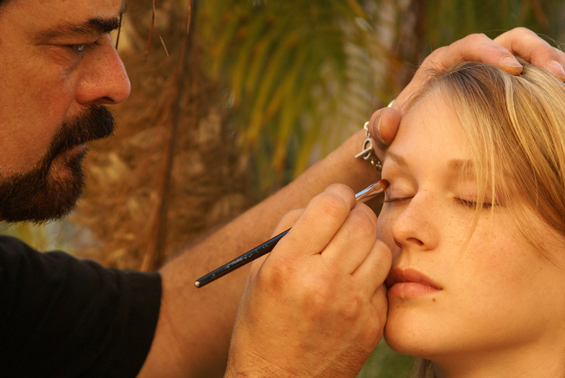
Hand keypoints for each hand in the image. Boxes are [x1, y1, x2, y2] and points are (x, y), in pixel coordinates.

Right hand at [225, 184, 390, 377]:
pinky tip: (354, 283)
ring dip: (367, 242)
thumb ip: (288, 230)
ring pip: (381, 247)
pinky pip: (384, 280)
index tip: (335, 199)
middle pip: (362, 221)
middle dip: (355, 213)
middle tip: (345, 221)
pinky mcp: (372, 323)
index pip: (331, 204)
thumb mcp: (259, 272)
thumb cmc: (261, 324)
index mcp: (289, 264)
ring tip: (350, 253)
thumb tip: (322, 203)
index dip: (336, 194)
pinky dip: (371, 274)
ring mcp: (352, 304)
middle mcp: (323, 280)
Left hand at [367, 27, 564, 158]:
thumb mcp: (385, 135)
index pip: (470, 44)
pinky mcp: (504, 90)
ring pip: (526, 55)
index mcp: (442, 64)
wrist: (411, 145)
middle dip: (534, 52)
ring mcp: (490, 74)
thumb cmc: (398, 137)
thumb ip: (381, 128)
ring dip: (549, 63)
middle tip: (556, 73)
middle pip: (508, 41)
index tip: (512, 70)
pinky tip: (562, 97)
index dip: (493, 52)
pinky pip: (531, 78)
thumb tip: (389, 120)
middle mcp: (469, 62)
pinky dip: (547, 82)